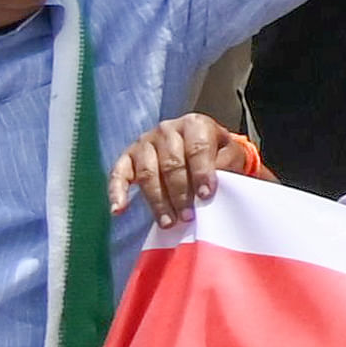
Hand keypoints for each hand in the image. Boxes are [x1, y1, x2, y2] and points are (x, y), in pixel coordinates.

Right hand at [110, 113, 260, 228]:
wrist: (198, 145)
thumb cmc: (216, 153)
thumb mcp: (229, 154)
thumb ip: (225, 165)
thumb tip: (211, 186)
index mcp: (194, 124)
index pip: (197, 148)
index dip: (201, 173)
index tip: (206, 195)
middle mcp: (167, 129)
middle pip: (171, 164)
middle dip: (180, 194)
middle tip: (187, 216)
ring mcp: (144, 142)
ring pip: (148, 173)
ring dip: (158, 201)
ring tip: (168, 222)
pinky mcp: (127, 157)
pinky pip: (118, 175)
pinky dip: (116, 193)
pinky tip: (118, 210)